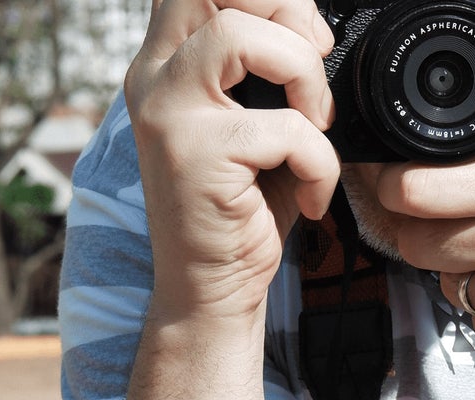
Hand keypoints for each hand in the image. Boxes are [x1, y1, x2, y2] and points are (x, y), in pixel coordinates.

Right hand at [124, 0, 341, 318]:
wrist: (212, 295)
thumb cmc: (241, 215)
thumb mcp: (255, 128)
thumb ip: (268, 72)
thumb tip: (314, 28)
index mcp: (167, 63)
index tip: (310, 41)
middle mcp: (155, 77)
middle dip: (286, 12)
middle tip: (314, 67)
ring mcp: (168, 112)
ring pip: (243, 34)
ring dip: (304, 77)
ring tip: (314, 129)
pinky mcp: (195, 154)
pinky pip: (285, 128)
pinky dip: (319, 163)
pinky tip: (310, 197)